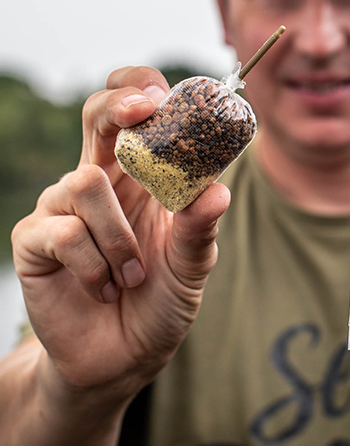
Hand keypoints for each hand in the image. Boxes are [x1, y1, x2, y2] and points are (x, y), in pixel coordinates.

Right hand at [11, 66, 229, 399]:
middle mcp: (102, 181)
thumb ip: (200, 228)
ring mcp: (63, 207)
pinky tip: (105, 288)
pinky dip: (95, 264)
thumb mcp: (192, 263)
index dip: (138, 87)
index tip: (159, 92)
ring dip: (120, 235)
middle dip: (116, 105)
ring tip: (134, 275)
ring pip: (85, 183)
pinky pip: (65, 231)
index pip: (133, 112)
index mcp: (142, 176)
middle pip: (96, 117)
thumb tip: (217, 190)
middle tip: (142, 111)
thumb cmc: (161, 300)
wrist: (123, 358)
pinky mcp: (36, 240)